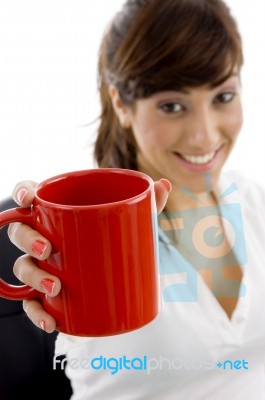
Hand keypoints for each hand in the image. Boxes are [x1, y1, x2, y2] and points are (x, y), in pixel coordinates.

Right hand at [8, 178, 170, 332]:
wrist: (117, 278)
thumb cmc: (116, 240)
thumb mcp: (131, 221)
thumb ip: (146, 203)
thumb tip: (165, 185)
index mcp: (58, 212)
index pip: (30, 194)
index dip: (22, 192)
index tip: (29, 197)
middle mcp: (43, 235)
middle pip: (21, 231)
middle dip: (27, 239)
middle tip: (48, 249)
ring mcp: (42, 264)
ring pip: (23, 266)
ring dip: (34, 276)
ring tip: (56, 287)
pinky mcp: (46, 293)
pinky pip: (31, 303)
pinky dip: (38, 313)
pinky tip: (53, 322)